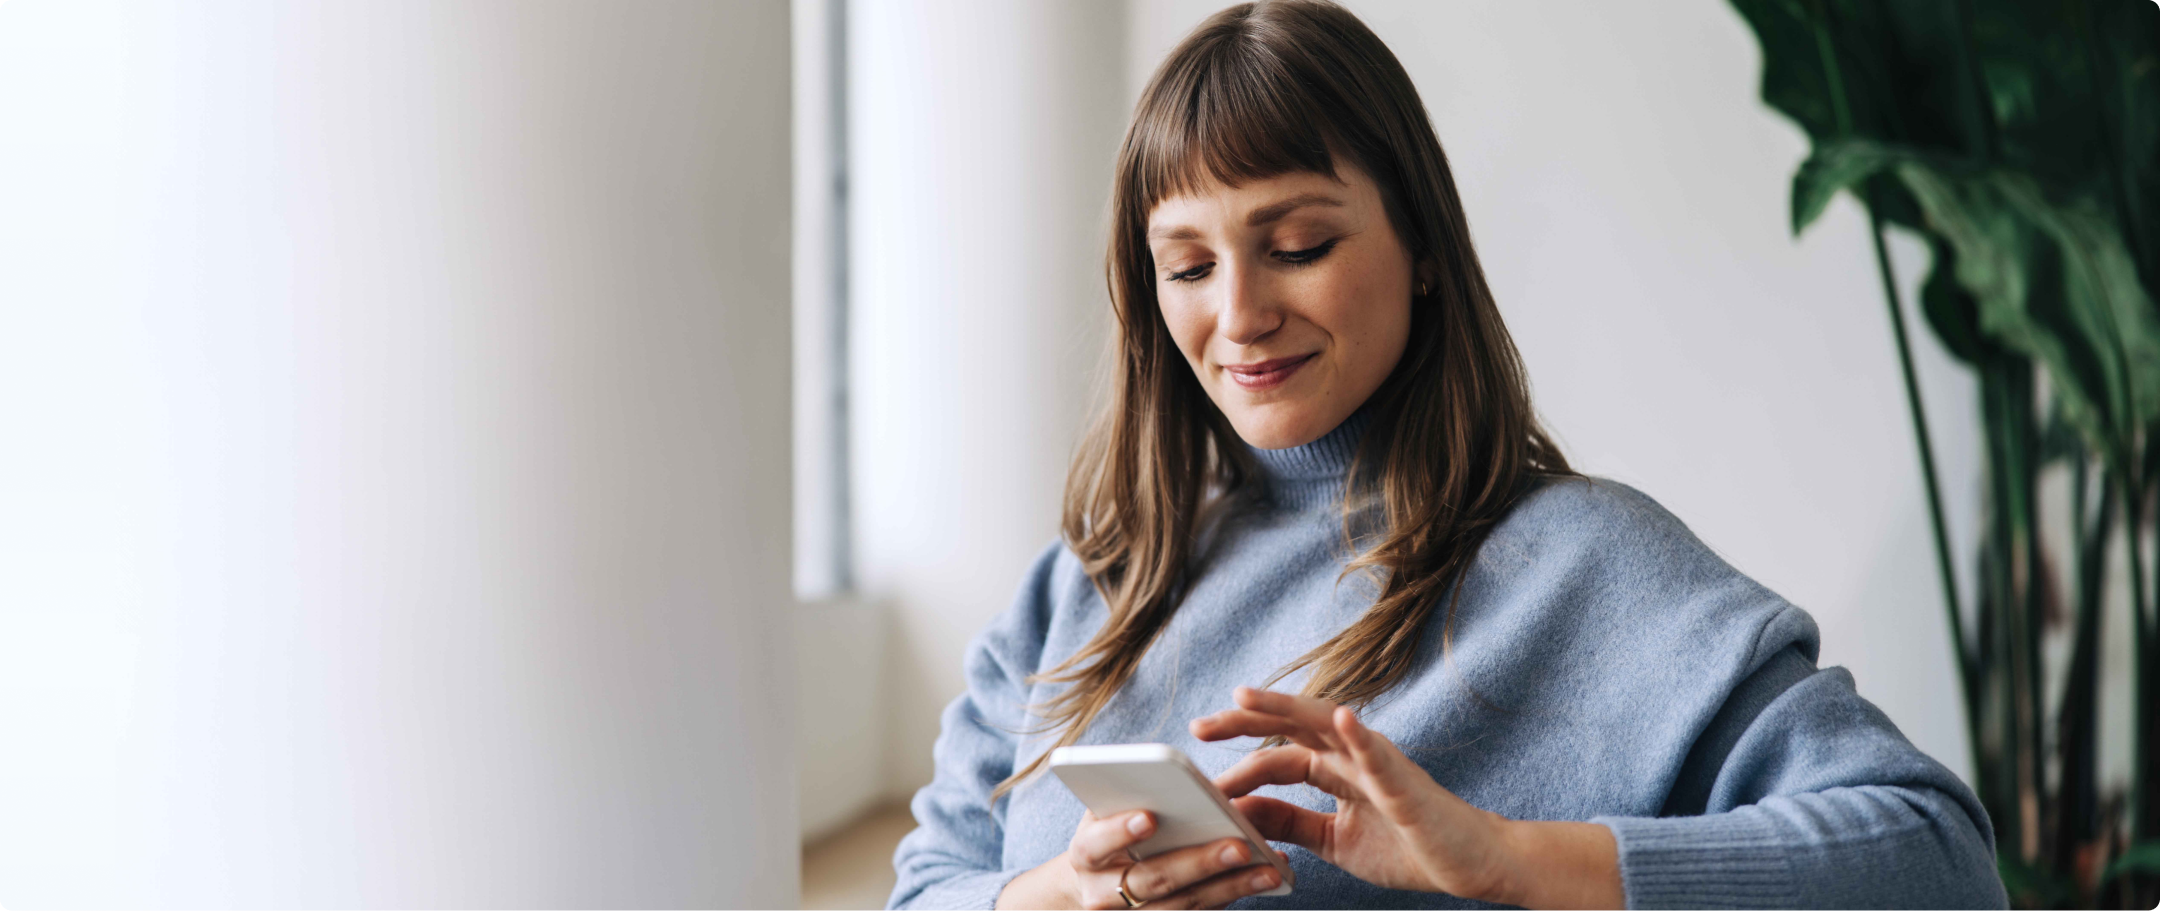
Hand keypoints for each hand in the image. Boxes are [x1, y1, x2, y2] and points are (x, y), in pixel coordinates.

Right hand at [995, 808, 1283, 910]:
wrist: (1098, 885)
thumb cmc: (1111, 834)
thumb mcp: (1106, 812)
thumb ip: (1126, 795)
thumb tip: (1170, 775)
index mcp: (1085, 854)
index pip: (1096, 844)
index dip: (1119, 831)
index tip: (1148, 817)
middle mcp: (1102, 894)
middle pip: (1153, 879)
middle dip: (1199, 863)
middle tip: (1238, 845)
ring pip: (1183, 905)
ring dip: (1230, 887)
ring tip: (1268, 868)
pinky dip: (1234, 896)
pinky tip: (1264, 878)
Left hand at [1191, 687, 1621, 910]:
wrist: (1469, 865)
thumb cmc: (1409, 847)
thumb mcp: (1334, 840)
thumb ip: (1291, 823)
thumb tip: (1242, 812)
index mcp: (1336, 769)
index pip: (1278, 752)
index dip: (1239, 755)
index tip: (1200, 760)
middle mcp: (1353, 755)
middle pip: (1291, 727)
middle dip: (1245, 721)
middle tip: (1199, 725)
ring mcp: (1379, 764)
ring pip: (1327, 725)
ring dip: (1286, 708)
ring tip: (1246, 696)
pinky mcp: (1406, 783)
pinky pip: (1380, 754)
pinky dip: (1361, 735)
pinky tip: (1343, 718)